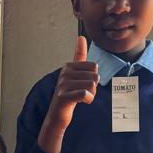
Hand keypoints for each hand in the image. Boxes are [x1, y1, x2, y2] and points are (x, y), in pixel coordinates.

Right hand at [37, 35, 98, 152]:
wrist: (58, 115)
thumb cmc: (69, 94)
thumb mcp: (75, 74)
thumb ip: (79, 56)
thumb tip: (81, 37)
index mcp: (69, 66)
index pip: (94, 66)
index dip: (93, 77)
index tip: (83, 84)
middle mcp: (65, 73)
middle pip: (94, 76)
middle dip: (93, 87)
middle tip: (82, 93)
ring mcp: (63, 84)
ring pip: (92, 85)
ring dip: (91, 94)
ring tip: (81, 98)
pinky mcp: (64, 96)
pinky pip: (86, 94)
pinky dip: (88, 99)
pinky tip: (83, 102)